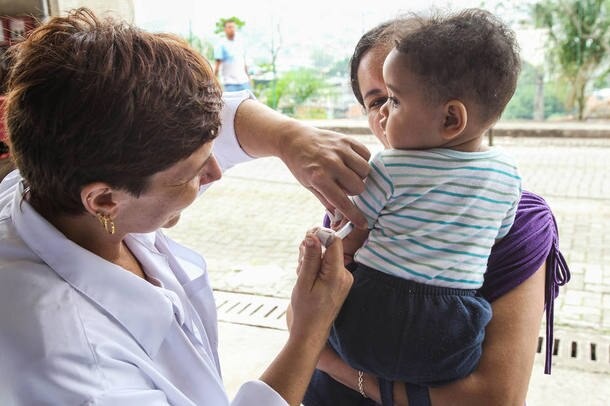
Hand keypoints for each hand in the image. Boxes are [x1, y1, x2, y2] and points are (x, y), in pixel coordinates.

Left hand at [280, 128, 369, 228]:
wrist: (293, 139)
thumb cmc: (301, 165)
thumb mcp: (308, 185)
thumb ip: (326, 200)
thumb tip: (341, 217)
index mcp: (319, 178)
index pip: (342, 202)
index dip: (354, 216)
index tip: (363, 224)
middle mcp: (331, 163)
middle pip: (359, 186)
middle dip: (355, 191)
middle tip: (345, 185)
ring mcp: (340, 150)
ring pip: (366, 170)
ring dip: (360, 175)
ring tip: (349, 173)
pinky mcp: (346, 139)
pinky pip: (366, 154)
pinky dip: (363, 160)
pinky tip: (352, 162)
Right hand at [288, 229, 352, 348]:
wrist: (311, 331)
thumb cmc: (306, 310)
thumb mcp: (303, 282)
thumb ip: (310, 258)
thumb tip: (312, 236)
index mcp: (337, 274)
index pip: (334, 242)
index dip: (320, 236)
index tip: (306, 239)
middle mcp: (344, 275)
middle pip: (329, 248)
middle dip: (312, 250)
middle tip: (300, 264)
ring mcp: (344, 278)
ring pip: (327, 256)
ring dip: (312, 260)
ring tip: (303, 275)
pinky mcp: (340, 281)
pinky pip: (328, 265)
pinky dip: (316, 267)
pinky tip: (308, 279)